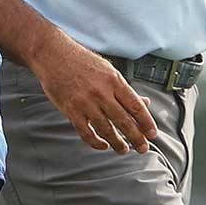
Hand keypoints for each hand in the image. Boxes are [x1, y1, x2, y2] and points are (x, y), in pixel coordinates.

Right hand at [30, 30, 158, 153]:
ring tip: (123, 149)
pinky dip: (96, 142)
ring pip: (106, 130)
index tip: (152, 134)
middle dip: (136, 138)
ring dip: (117, 143)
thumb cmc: (82, 61)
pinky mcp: (71, 110)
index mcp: (114, 80)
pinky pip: (86, 132)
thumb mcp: (108, 70)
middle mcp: (101, 92)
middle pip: (124, 121)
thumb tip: (144, 103)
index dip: (146, 122)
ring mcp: (85, 102)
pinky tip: (103, 145)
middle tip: (142, 148)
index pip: (136, 106)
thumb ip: (125, 89)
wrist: (53, 55)